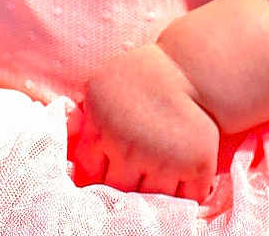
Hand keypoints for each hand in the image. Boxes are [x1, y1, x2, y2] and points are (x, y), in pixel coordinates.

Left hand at [69, 42, 219, 199]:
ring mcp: (162, 159)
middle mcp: (128, 147)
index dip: (96, 174)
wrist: (188, 68)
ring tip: (156, 180)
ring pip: (152, 201)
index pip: (88, 171)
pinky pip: (188, 200)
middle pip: (118, 191)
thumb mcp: (100, 88)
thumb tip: (73, 155)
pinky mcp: (196, 165)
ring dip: (155, 197)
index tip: (106, 172)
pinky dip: (186, 198)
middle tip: (130, 180)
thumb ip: (84, 120)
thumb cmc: (141, 77)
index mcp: (101, 126)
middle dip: (123, 187)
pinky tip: (182, 184)